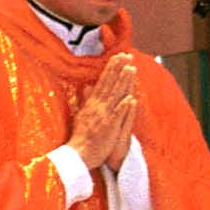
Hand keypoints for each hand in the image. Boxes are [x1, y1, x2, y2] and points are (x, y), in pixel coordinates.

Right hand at [69, 54, 137, 170]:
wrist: (78, 154)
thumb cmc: (81, 136)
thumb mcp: (81, 114)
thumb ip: (86, 100)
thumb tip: (87, 86)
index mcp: (92, 104)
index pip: (103, 82)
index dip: (111, 69)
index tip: (118, 56)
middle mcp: (98, 107)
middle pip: (110, 84)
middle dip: (118, 69)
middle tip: (126, 55)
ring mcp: (104, 116)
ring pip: (115, 96)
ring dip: (123, 82)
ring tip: (131, 69)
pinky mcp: (109, 127)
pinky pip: (118, 115)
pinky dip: (123, 107)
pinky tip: (130, 98)